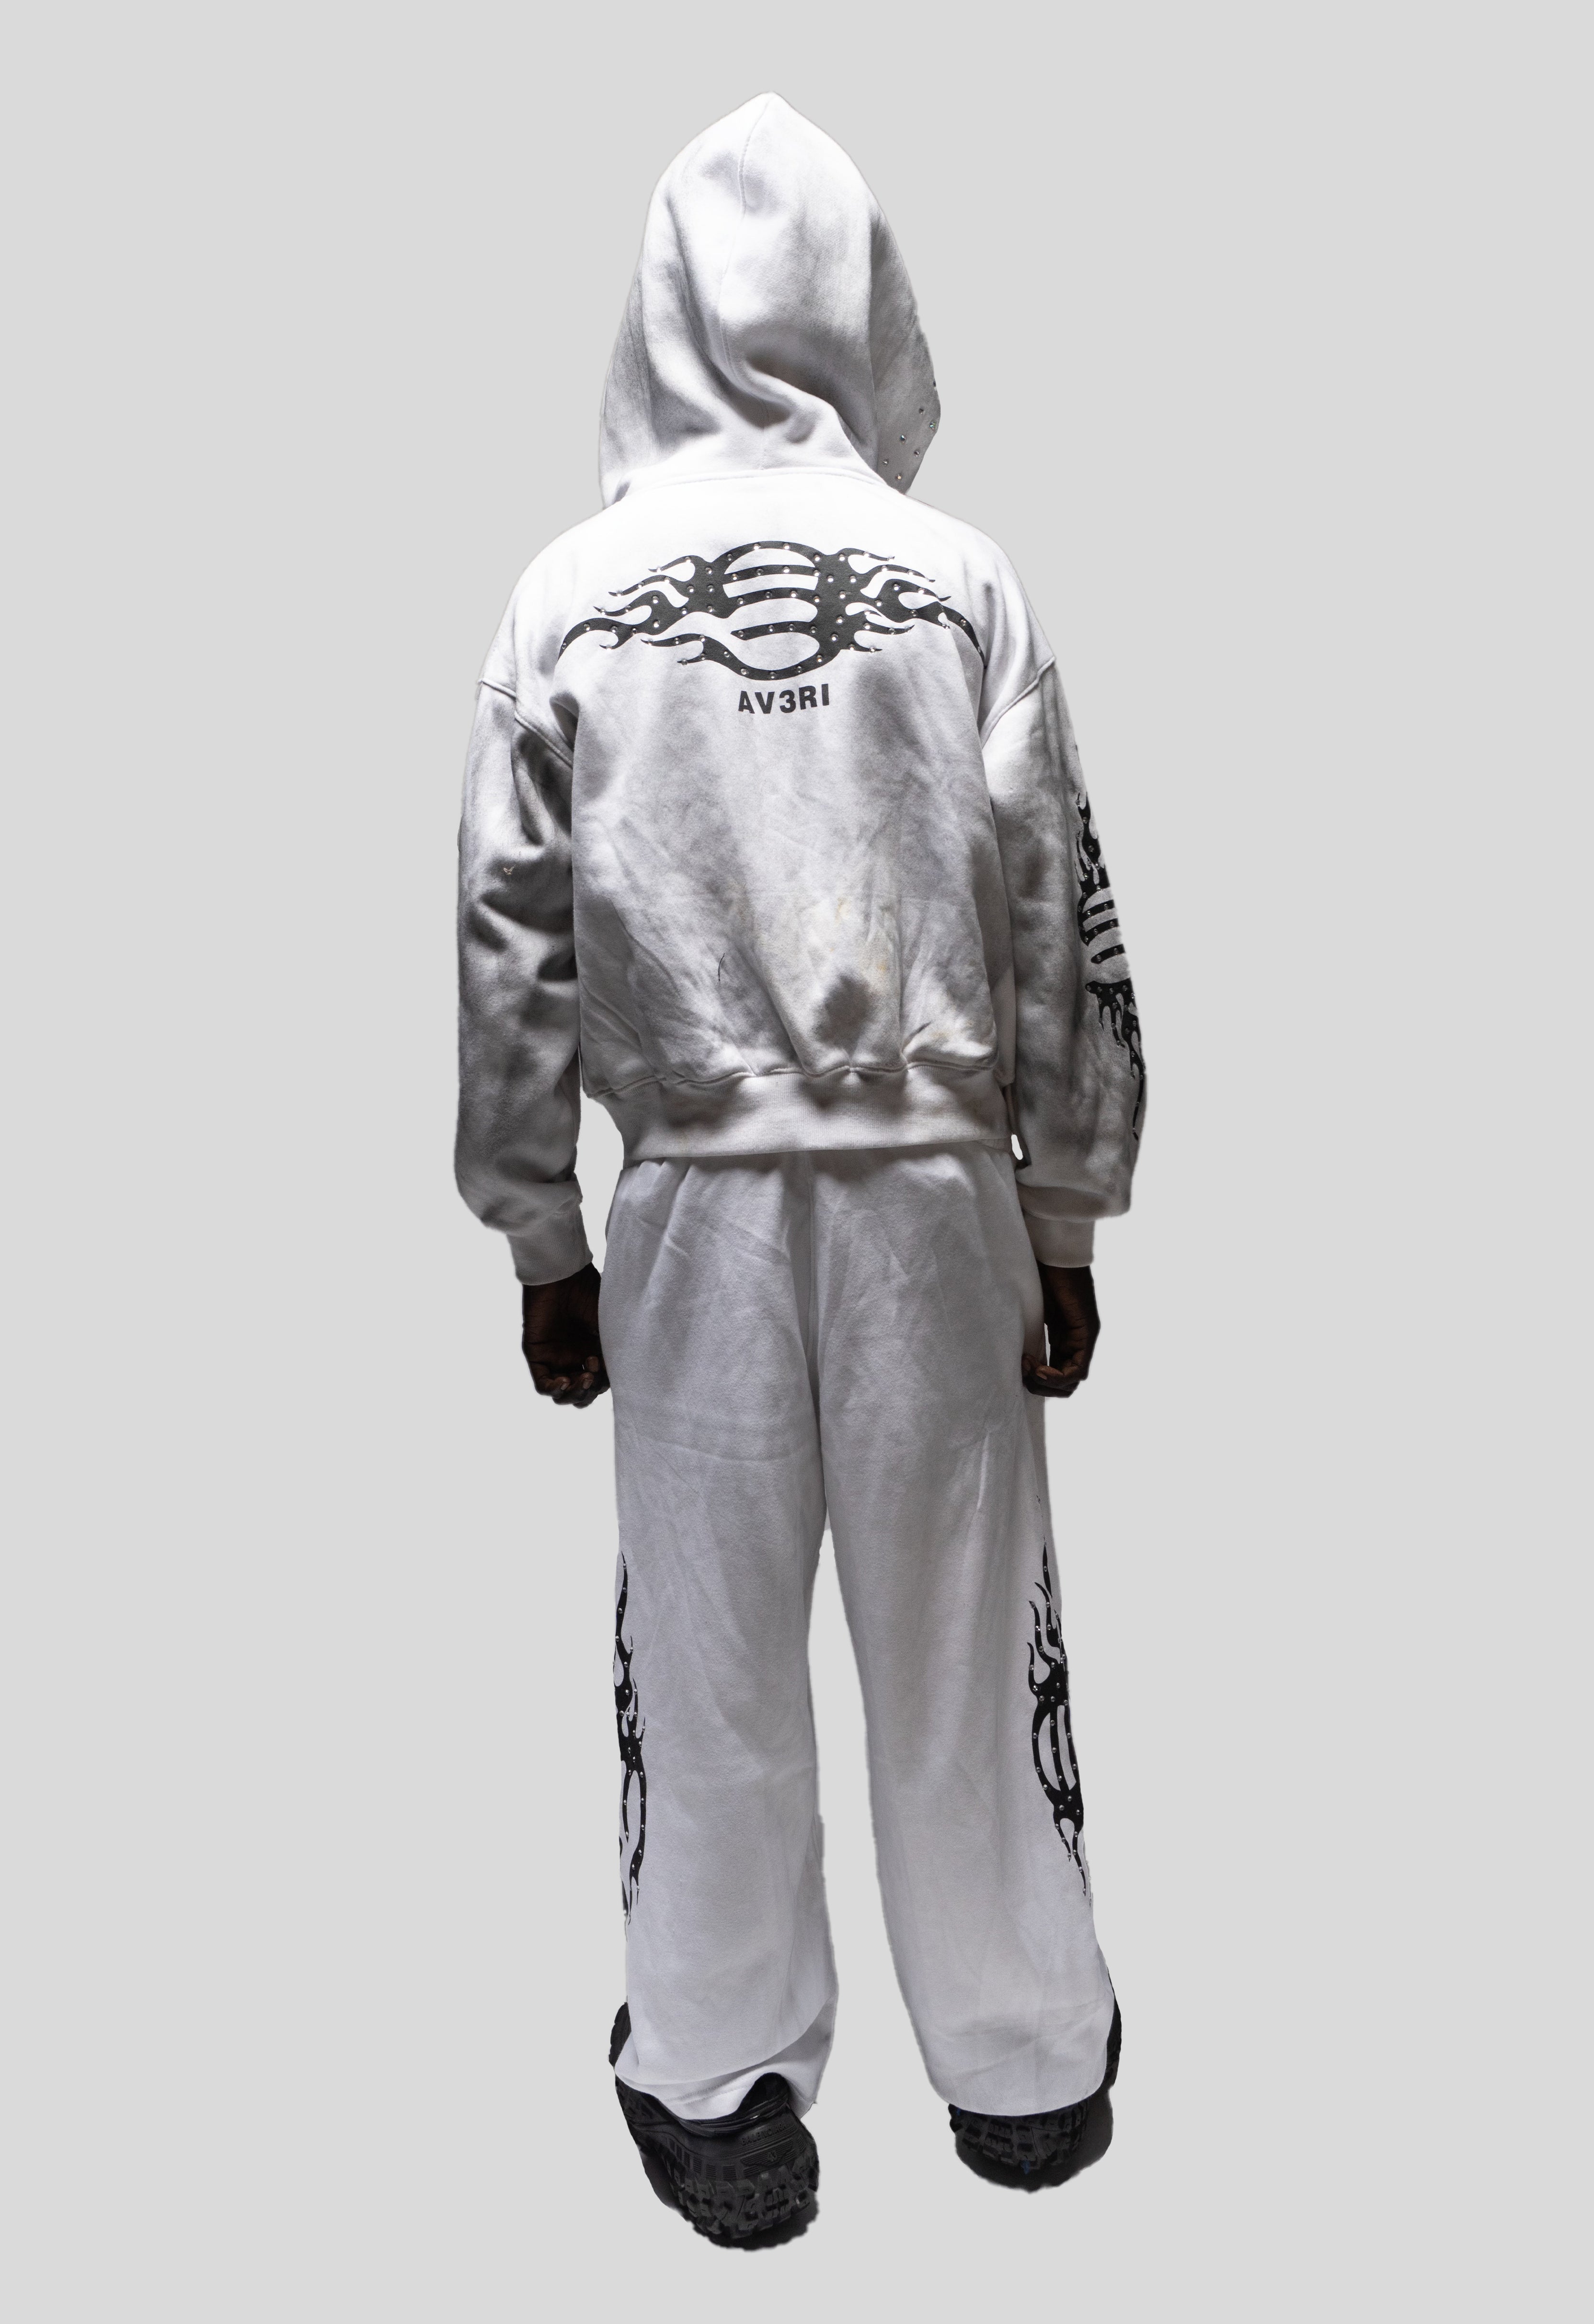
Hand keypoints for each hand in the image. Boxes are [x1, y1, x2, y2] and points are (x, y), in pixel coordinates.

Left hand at [521, 1262, 609, 1406]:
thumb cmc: (588, 1294)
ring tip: (581, 1379)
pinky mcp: (537, 1356)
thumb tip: (620, 1380)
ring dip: (574, 1395)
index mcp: (594, 1350)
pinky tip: (564, 1382)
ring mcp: (556, 1358)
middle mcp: (575, 1357)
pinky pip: (543, 1385)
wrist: (562, 1275)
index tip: (604, 1363)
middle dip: (589, 1392)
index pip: (599, 1382)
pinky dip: (554, 1390)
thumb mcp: (607, 1327)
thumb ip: (612, 1353)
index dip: (603, 1383)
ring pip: (563, 1394)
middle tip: (592, 1376)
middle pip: (582, 1393)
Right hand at [1022, 1264, 1099, 1397]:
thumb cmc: (1038, 1273)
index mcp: (1064, 1336)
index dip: (1037, 1378)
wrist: (1053, 1252)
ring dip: (1046, 1383)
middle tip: (1021, 1372)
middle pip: (1066, 1383)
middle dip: (1040, 1386)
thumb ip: (1026, 1329)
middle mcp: (1076, 1340)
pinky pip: (1078, 1370)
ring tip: (1028, 1368)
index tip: (1019, 1364)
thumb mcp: (1029, 1310)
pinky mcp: (1087, 1333)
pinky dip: (1057, 1377)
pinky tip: (1038, 1368)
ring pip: (1072, 1381)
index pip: (1057, 1372)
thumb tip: (1003, 1346)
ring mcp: (1084, 1338)